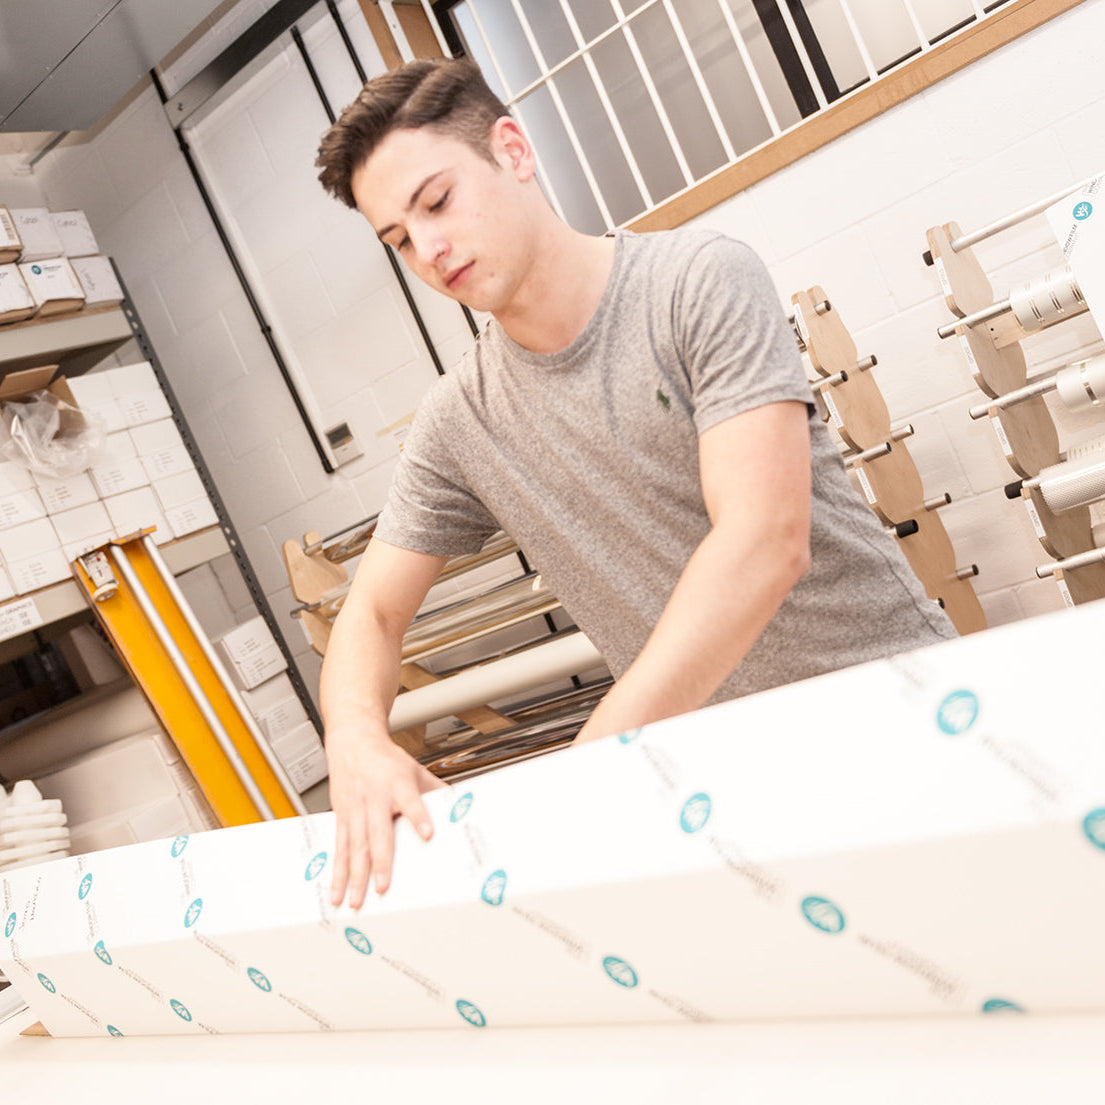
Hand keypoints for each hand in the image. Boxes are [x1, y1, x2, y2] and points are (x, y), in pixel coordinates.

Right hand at [325, 728, 446, 907]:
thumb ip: (435, 791)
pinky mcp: (342, 817)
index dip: (419, 817)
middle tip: (382, 887)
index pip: (411, 801)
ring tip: (355, 900)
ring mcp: (355, 809)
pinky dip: (337, 872)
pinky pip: (339, 848)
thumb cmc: (386, 759)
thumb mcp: (415, 770)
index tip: (428, 834)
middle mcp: (375, 799)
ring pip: (354, 847)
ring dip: (353, 876)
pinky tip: (336, 890)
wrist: (354, 742)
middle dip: (380, 863)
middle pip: (377, 833)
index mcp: (397, 784)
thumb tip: (459, 808)